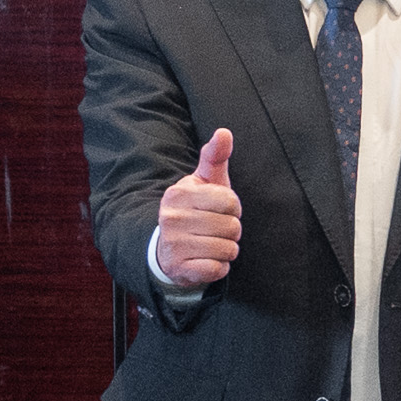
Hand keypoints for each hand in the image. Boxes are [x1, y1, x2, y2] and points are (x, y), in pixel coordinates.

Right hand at [149, 127, 242, 289]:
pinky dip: (219, 267)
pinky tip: (205, 260)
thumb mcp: (204, 182)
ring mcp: (173, 244)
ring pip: (229, 249)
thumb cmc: (196, 210)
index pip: (231, 201)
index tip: (218, 210)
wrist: (167, 248)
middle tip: (214, 230)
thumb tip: (224, 132)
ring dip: (227, 249)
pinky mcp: (180, 268)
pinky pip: (219, 269)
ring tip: (210, 243)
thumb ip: (215, 157)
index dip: (233, 208)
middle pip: (233, 226)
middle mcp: (171, 217)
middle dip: (231, 230)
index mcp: (179, 193)